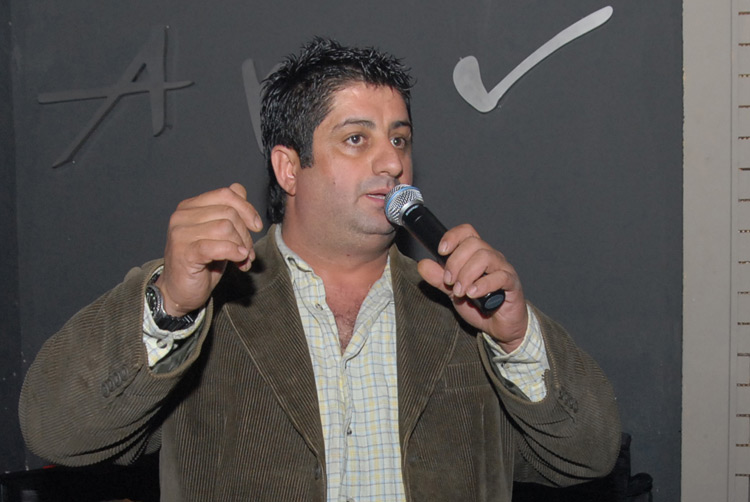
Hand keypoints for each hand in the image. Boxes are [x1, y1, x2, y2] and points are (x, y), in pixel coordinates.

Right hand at [155, 183, 262, 315]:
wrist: (180, 291)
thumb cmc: (201, 262)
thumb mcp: (218, 232)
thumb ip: (227, 209)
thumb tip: (240, 189)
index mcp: (190, 207)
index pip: (226, 194)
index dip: (247, 209)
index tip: (256, 226)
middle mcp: (182, 216)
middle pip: (229, 212)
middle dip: (246, 233)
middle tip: (248, 251)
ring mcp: (181, 234)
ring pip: (226, 227)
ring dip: (242, 245)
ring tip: (242, 259)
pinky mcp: (184, 253)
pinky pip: (217, 246)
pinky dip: (234, 252)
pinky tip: (239, 260)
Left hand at [416, 224, 527, 351]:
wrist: (500, 326)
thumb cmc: (480, 305)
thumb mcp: (453, 292)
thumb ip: (438, 278)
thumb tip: (423, 264)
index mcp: (476, 254)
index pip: (467, 232)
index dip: (453, 237)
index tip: (441, 251)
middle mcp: (491, 257)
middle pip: (473, 244)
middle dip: (455, 262)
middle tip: (449, 281)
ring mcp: (503, 268)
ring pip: (485, 257)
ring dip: (467, 274)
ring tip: (460, 291)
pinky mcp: (512, 283)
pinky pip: (500, 277)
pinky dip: (483, 285)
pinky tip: (472, 294)